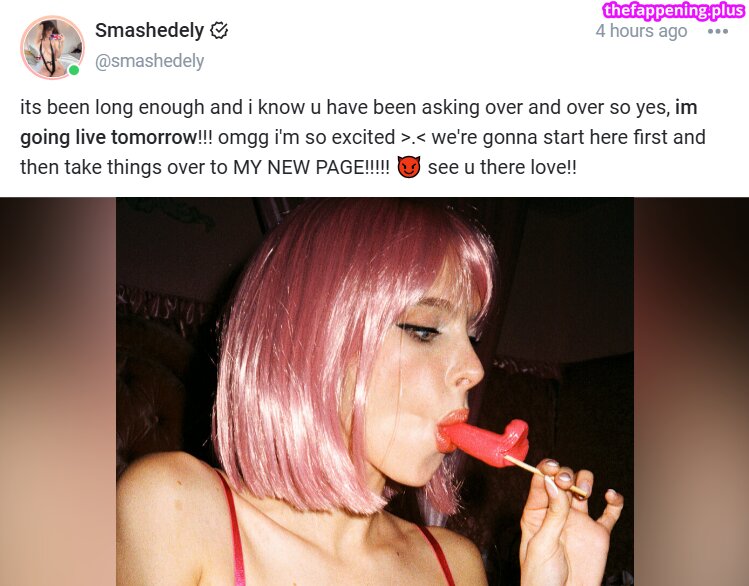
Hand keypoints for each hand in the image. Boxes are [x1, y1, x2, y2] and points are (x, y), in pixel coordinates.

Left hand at [518, 459, 623, 585]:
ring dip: (584, 482)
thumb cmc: (540, 578)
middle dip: (565, 475)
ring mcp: (578, 522)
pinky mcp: (598, 534)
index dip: (546, 469)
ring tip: (583, 491)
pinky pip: (610, 512)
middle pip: (563, 480)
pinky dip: (614, 500)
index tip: (552, 466)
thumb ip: (552, 514)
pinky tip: (610, 495)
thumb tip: (552, 482)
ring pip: (583, 488)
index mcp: (536, 513)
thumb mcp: (542, 544)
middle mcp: (557, 512)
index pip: (541, 481)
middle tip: (566, 482)